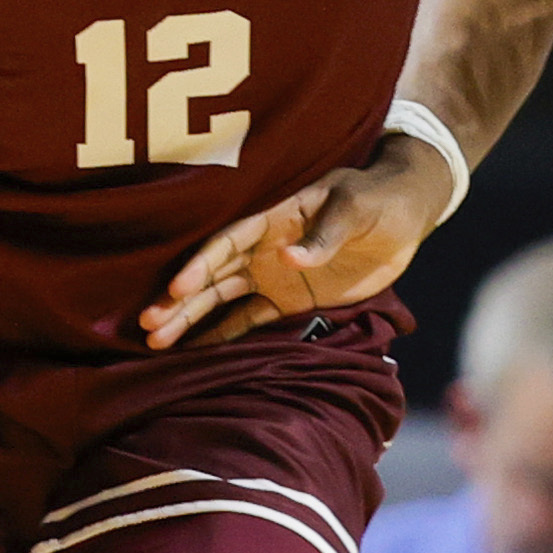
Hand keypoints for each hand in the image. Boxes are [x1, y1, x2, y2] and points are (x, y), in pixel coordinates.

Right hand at [139, 133, 454, 349]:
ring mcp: (272, 276)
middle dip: (181, 301)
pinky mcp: (288, 300)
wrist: (403, 215)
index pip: (228, 242)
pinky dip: (222, 336)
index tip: (177, 288)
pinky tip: (194, 354)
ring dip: (191, 320)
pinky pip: (248, 320)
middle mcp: (263, 248)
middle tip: (150, 326)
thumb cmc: (377, 198)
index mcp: (274, 218)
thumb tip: (289, 258)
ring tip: (156, 342)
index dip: (202, 264)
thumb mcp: (355, 207)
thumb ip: (325, 233)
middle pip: (213, 275)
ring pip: (222, 300)